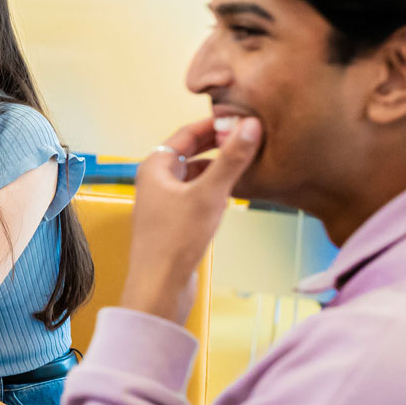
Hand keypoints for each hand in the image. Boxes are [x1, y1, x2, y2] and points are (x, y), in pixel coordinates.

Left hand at [121, 116, 261, 322]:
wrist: (159, 286)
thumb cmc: (175, 241)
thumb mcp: (209, 194)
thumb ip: (231, 159)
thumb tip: (251, 126)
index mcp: (154, 166)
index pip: (186, 133)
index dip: (214, 123)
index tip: (240, 118)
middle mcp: (155, 180)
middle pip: (190, 152)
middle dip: (218, 145)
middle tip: (247, 137)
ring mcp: (163, 201)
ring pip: (195, 174)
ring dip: (218, 168)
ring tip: (245, 162)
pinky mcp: (173, 221)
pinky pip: (196, 194)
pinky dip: (214, 189)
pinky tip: (232, 193)